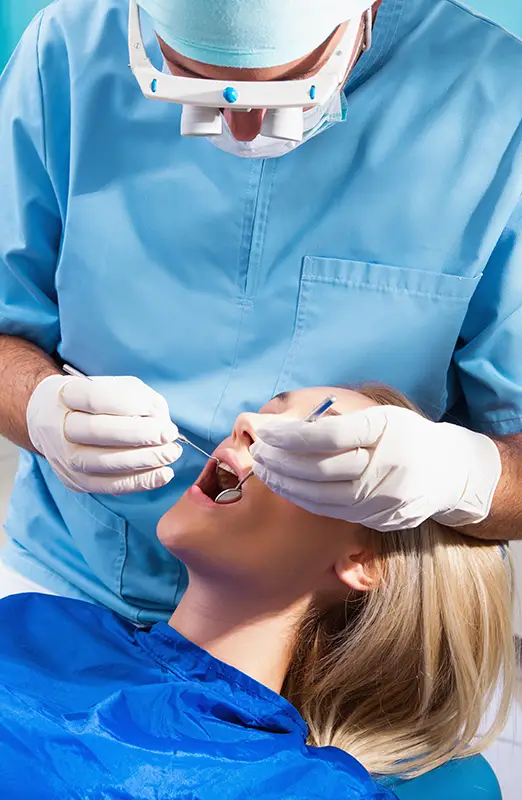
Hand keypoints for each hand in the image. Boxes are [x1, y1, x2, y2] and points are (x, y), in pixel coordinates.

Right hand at [27, 374, 181, 494]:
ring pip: (105, 462)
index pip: (96, 398)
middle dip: (141, 435)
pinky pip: (109, 486)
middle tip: (170, 436)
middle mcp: (58, 427)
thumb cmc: (95, 402)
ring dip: (145, 460)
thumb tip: (161, 423)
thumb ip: (138, 398)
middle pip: (98, 431)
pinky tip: (163, 475)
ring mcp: (64, 457)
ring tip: (170, 454)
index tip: (162, 417)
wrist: (54, 423)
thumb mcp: (116, 386)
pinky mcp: (75, 481)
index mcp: (65, 395)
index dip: (133, 406)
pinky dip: (140, 482)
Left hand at [250, 405, 501, 530]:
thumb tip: (286, 425)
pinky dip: (303, 499)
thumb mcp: (379, 416)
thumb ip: (337, 420)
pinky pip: (332, 511)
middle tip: (258, 453)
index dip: (290, 436)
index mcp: (385, 430)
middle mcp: (387, 466)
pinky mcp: (380, 519)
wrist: (449, 472)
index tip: (267, 434)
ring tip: (264, 470)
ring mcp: (384, 498)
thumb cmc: (404, 435)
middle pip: (321, 469)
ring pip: (322, 496)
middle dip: (281, 462)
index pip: (327, 436)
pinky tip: (286, 487)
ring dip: (285, 484)